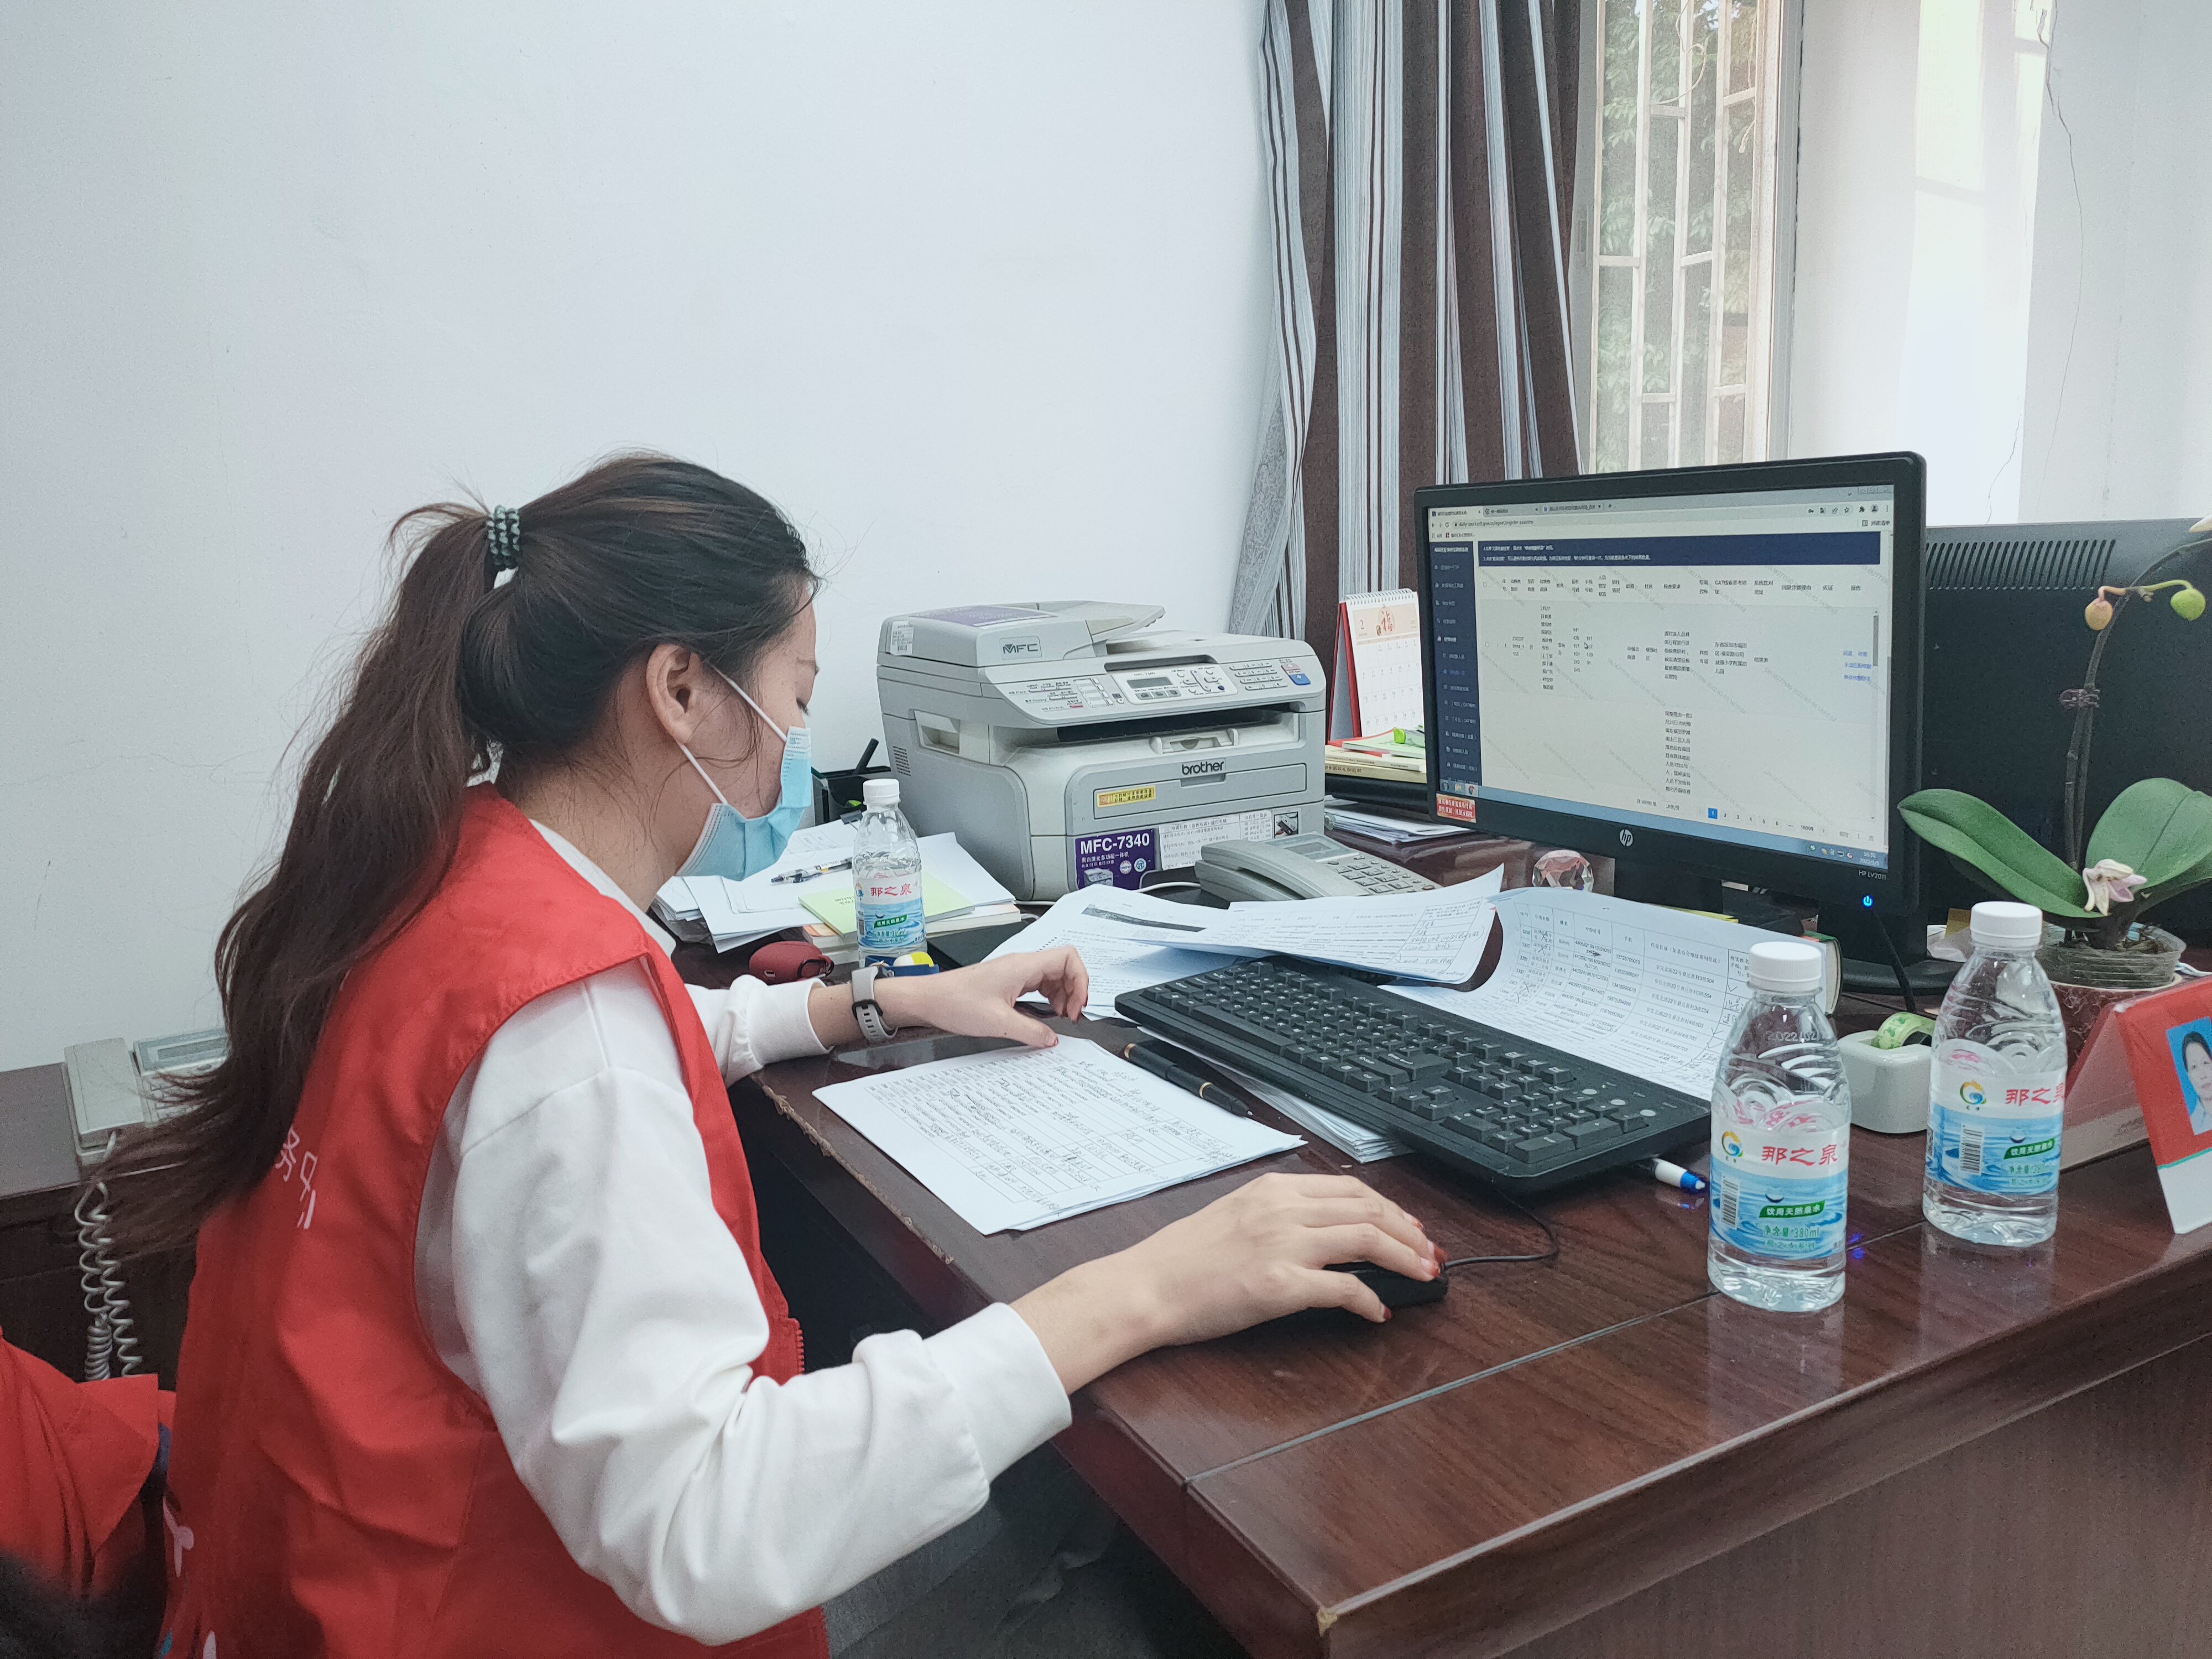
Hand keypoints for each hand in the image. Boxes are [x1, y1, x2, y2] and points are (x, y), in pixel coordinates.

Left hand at [875, 949, 1089, 1047]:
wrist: (928, 1000)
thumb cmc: (955, 1002)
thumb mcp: (998, 1023)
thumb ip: (1031, 1031)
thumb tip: (1053, 1039)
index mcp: (1022, 966)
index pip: (1068, 957)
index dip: (1081, 980)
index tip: (1077, 1006)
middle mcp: (1021, 965)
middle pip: (1064, 967)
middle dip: (1074, 991)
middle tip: (1070, 1016)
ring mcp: (1014, 972)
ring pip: (1052, 976)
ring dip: (1061, 996)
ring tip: (1059, 1018)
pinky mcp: (1008, 982)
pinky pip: (1038, 985)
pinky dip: (1047, 999)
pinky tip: (1043, 1015)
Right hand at [1012, 1173, 1443, 1391]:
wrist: (1145, 1286)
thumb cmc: (1181, 1260)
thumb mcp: (1232, 1217)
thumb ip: (1275, 1216)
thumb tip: (1319, 1232)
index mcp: (1271, 1189)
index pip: (1349, 1189)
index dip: (1389, 1208)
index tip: (1408, 1226)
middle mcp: (1281, 1209)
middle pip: (1367, 1209)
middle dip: (1408, 1231)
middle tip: (1430, 1252)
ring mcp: (1282, 1245)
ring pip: (1366, 1239)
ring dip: (1403, 1257)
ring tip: (1423, 1275)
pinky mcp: (1279, 1285)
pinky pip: (1344, 1288)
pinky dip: (1370, 1299)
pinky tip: (1379, 1312)